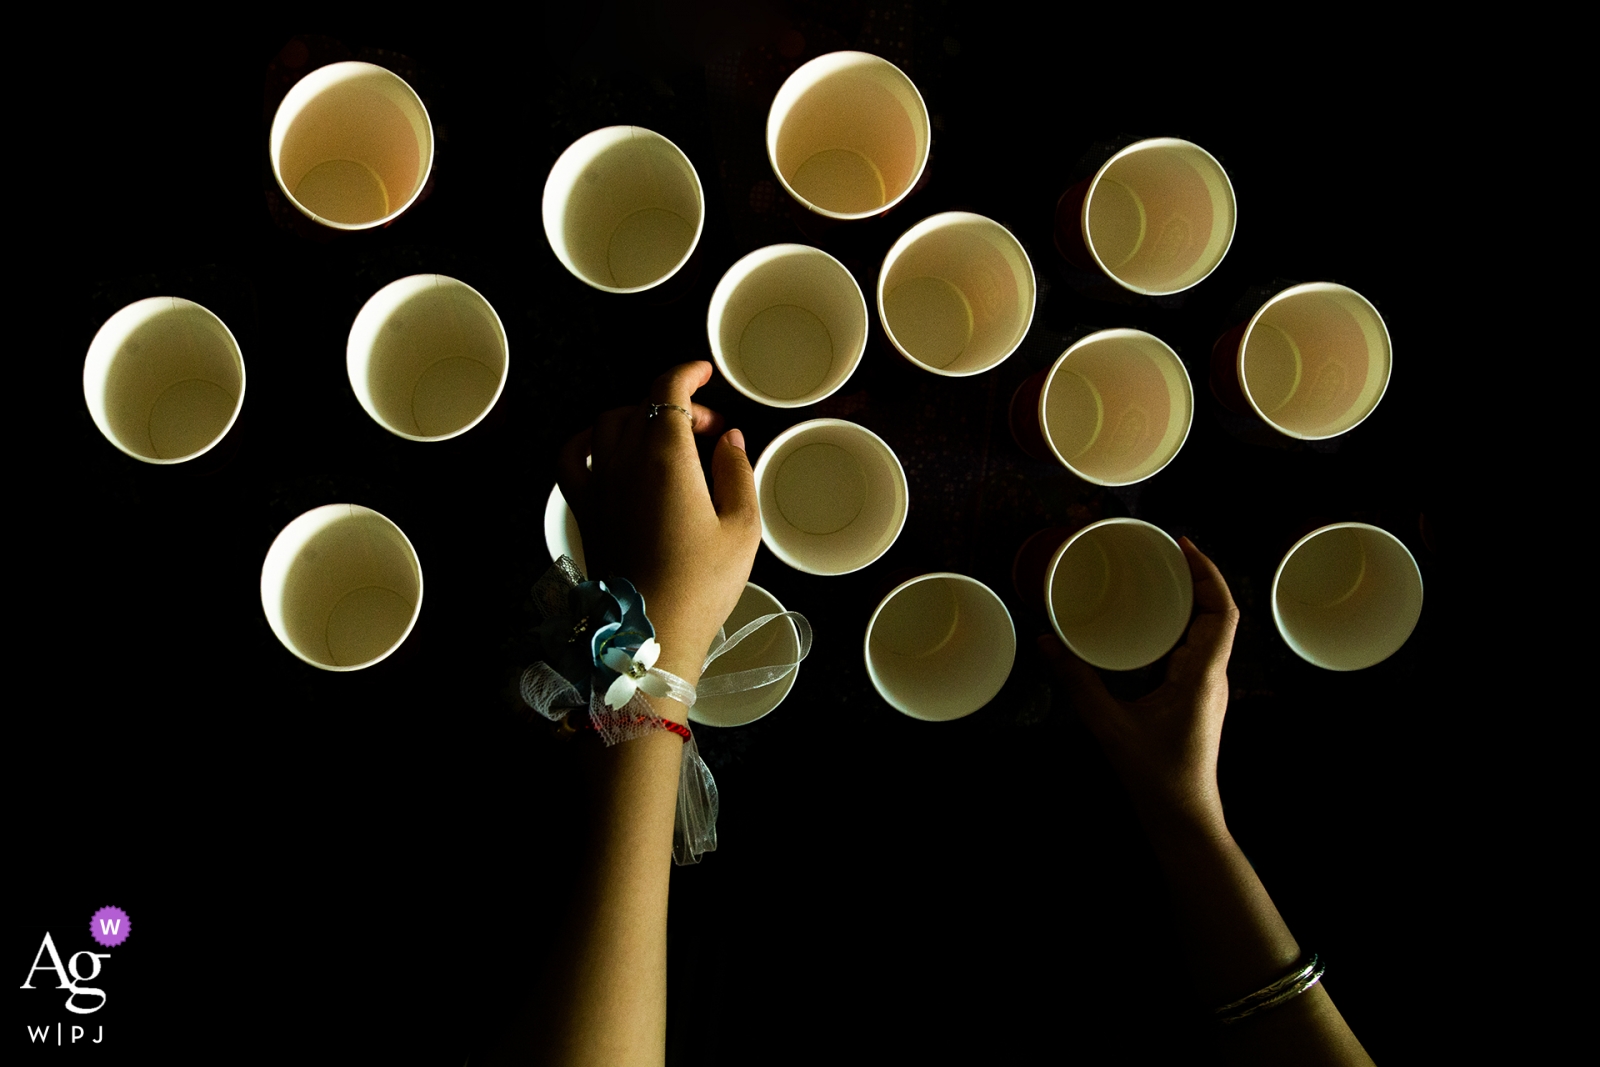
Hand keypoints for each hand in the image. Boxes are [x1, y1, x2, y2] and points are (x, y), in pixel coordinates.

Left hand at [558, 361, 761, 689]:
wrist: (650, 634)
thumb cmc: (702, 585)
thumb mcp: (743, 527)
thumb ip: (737, 471)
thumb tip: (729, 439)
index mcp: (667, 459)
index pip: (667, 391)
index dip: (687, 372)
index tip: (705, 373)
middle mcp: (624, 462)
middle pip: (642, 407)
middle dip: (677, 406)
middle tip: (708, 432)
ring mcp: (597, 485)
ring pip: (608, 423)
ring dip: (637, 418)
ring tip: (664, 440)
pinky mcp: (584, 509)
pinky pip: (572, 456)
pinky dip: (589, 440)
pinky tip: (607, 449)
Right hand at [1038, 536, 1239, 833]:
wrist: (1183, 820)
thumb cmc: (1157, 778)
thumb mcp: (1110, 727)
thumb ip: (1078, 683)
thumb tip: (1046, 642)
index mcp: (1203, 676)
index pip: (1223, 612)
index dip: (1209, 573)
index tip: (1183, 546)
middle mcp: (1212, 677)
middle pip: (1217, 614)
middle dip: (1196, 578)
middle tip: (1163, 552)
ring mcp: (1206, 690)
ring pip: (1208, 633)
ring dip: (1190, 602)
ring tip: (1157, 578)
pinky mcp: (1196, 701)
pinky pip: (1193, 651)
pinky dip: (1178, 627)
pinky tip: (1150, 626)